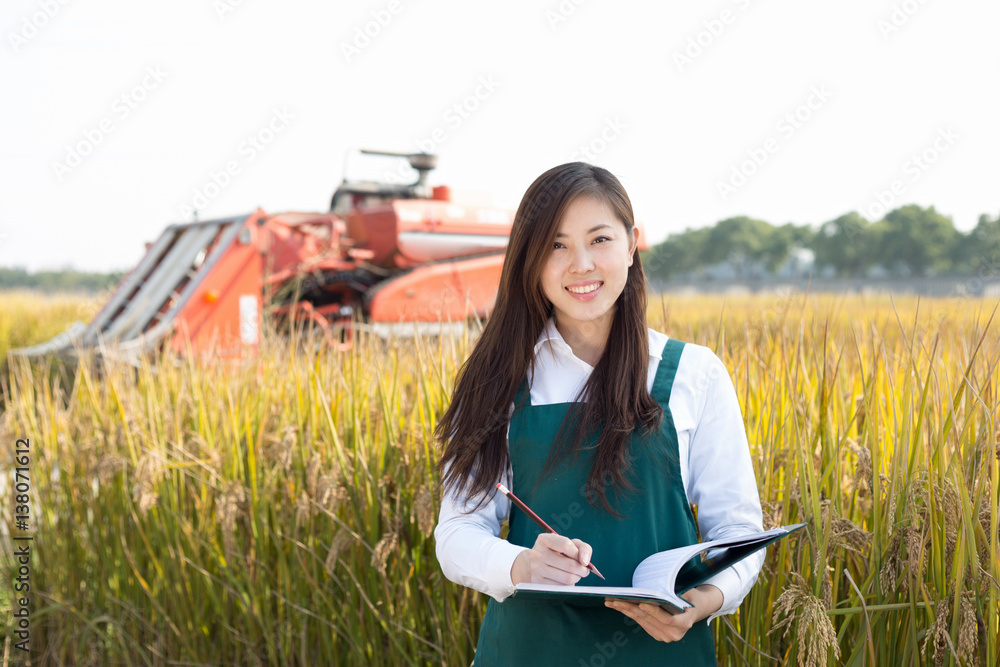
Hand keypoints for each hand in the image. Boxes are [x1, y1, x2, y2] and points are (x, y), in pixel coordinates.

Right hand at [510, 533, 592, 584]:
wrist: (530, 565)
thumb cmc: (555, 553)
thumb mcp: (566, 544)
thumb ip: (581, 548)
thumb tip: (586, 562)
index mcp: (544, 540)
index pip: (566, 545)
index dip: (579, 553)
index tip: (583, 559)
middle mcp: (538, 554)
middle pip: (570, 565)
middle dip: (582, 570)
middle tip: (583, 570)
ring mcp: (536, 569)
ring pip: (568, 578)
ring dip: (576, 578)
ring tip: (574, 574)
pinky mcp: (538, 583)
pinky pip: (562, 587)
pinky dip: (568, 585)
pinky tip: (564, 580)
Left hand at [604, 584, 722, 642]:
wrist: (693, 609)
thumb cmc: (689, 596)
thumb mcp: (687, 592)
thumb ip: (674, 592)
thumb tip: (657, 585)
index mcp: (685, 623)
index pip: (668, 620)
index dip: (654, 612)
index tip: (641, 603)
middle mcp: (675, 633)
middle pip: (650, 620)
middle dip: (631, 608)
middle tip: (616, 599)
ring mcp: (665, 636)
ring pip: (642, 621)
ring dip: (625, 610)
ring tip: (611, 601)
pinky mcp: (656, 634)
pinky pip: (641, 623)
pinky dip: (629, 613)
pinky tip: (619, 606)